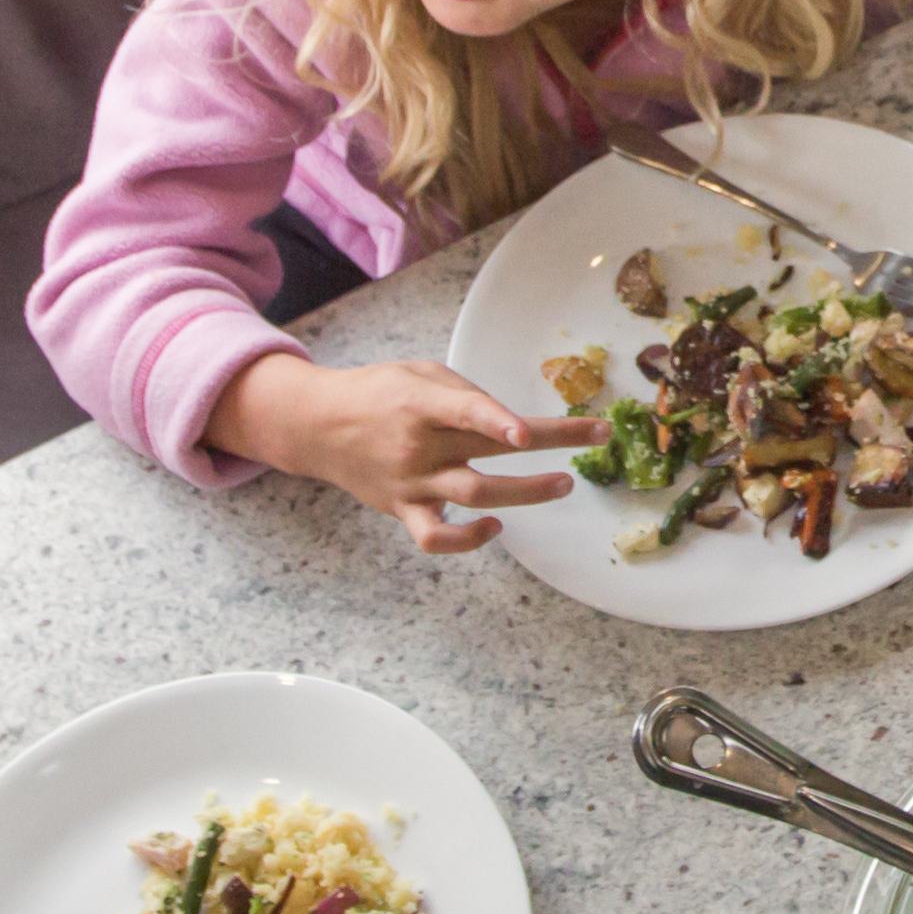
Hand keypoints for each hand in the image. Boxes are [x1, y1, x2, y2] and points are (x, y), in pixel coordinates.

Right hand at [214, 352, 603, 554]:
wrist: (318, 426)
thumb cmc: (379, 393)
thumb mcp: (419, 374)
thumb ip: (465, 395)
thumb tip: (514, 427)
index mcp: (421, 403)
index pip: (466, 411)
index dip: (498, 421)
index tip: (529, 434)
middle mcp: (419, 445)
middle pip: (490, 451)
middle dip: (551, 445)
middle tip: (594, 438)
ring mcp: (412, 482)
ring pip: (475, 496)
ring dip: (526, 493)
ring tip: (563, 483)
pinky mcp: (404, 509)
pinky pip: (436, 538)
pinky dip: (468, 540)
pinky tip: (496, 527)